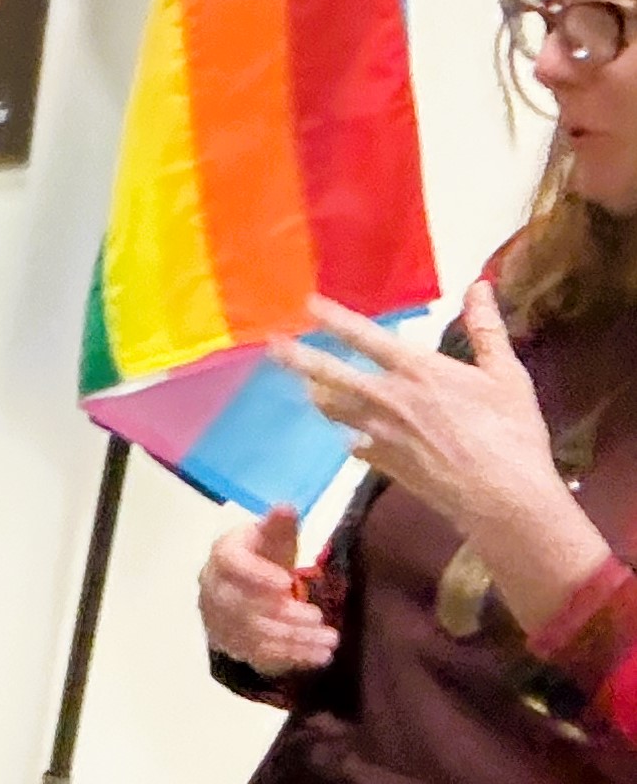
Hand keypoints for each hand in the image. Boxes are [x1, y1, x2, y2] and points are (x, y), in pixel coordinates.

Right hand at [199, 508, 337, 676]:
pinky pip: (260, 655)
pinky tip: (320, 656)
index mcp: (222, 556)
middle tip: (318, 616)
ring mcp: (219, 620)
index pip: (229, 564)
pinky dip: (293, 657)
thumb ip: (279, 526)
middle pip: (240, 606)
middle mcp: (213, 589)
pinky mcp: (233, 645)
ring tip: (330, 640)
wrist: (246, 588)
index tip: (287, 583)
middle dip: (282, 614)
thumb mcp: (272, 538)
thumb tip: (286, 508)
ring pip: (253, 635)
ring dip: (294, 639)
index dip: (255, 575)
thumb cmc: (263, 557)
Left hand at [275, 286, 607, 626]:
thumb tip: (480, 285)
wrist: (502, 498)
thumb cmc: (511, 433)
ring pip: (333, 409)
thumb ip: (487, 328)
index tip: (308, 304)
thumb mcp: (506, 375)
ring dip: (318, 395)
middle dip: (298, 357)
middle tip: (273, 345)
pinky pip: (352, 444)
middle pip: (329, 374)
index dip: (333, 319)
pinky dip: (349, 436)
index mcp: (417, 372)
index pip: (365, 337)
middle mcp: (388, 399)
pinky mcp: (380, 463)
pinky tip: (349, 436)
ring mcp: (378, 433)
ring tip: (306, 385)